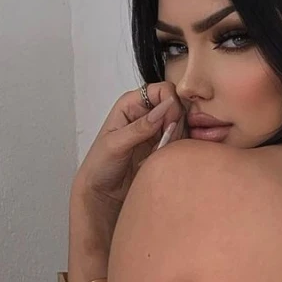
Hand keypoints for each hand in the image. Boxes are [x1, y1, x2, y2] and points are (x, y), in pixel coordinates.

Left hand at [72, 82, 188, 212]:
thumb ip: (140, 127)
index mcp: (131, 103)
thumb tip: (164, 108)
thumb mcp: (116, 145)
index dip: (171, 104)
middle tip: (164, 144)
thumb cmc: (100, 166)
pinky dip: (177, 150)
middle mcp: (145, 113)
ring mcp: (155, 130)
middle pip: (176, 106)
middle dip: (176, 125)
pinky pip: (180, 141)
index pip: (162, 90)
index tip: (168, 125)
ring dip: (177, 139)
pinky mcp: (162, 146)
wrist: (102, 192)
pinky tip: (162, 159)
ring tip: (159, 155)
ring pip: (181, 124)